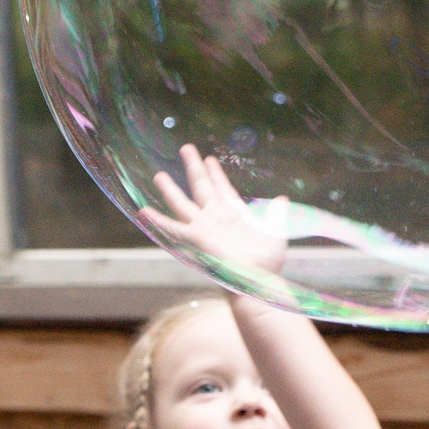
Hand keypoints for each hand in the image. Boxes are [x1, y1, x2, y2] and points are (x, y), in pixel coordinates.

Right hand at [143, 144, 283, 276]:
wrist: (257, 280)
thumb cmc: (268, 261)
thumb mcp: (276, 231)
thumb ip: (276, 213)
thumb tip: (283, 198)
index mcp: (234, 213)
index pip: (222, 187)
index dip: (216, 173)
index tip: (209, 159)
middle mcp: (216, 217)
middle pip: (202, 186)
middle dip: (194, 167)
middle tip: (186, 148)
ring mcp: (204, 226)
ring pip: (184, 202)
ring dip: (171, 189)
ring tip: (159, 175)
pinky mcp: (196, 238)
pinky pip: (173, 227)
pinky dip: (158, 220)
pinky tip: (144, 211)